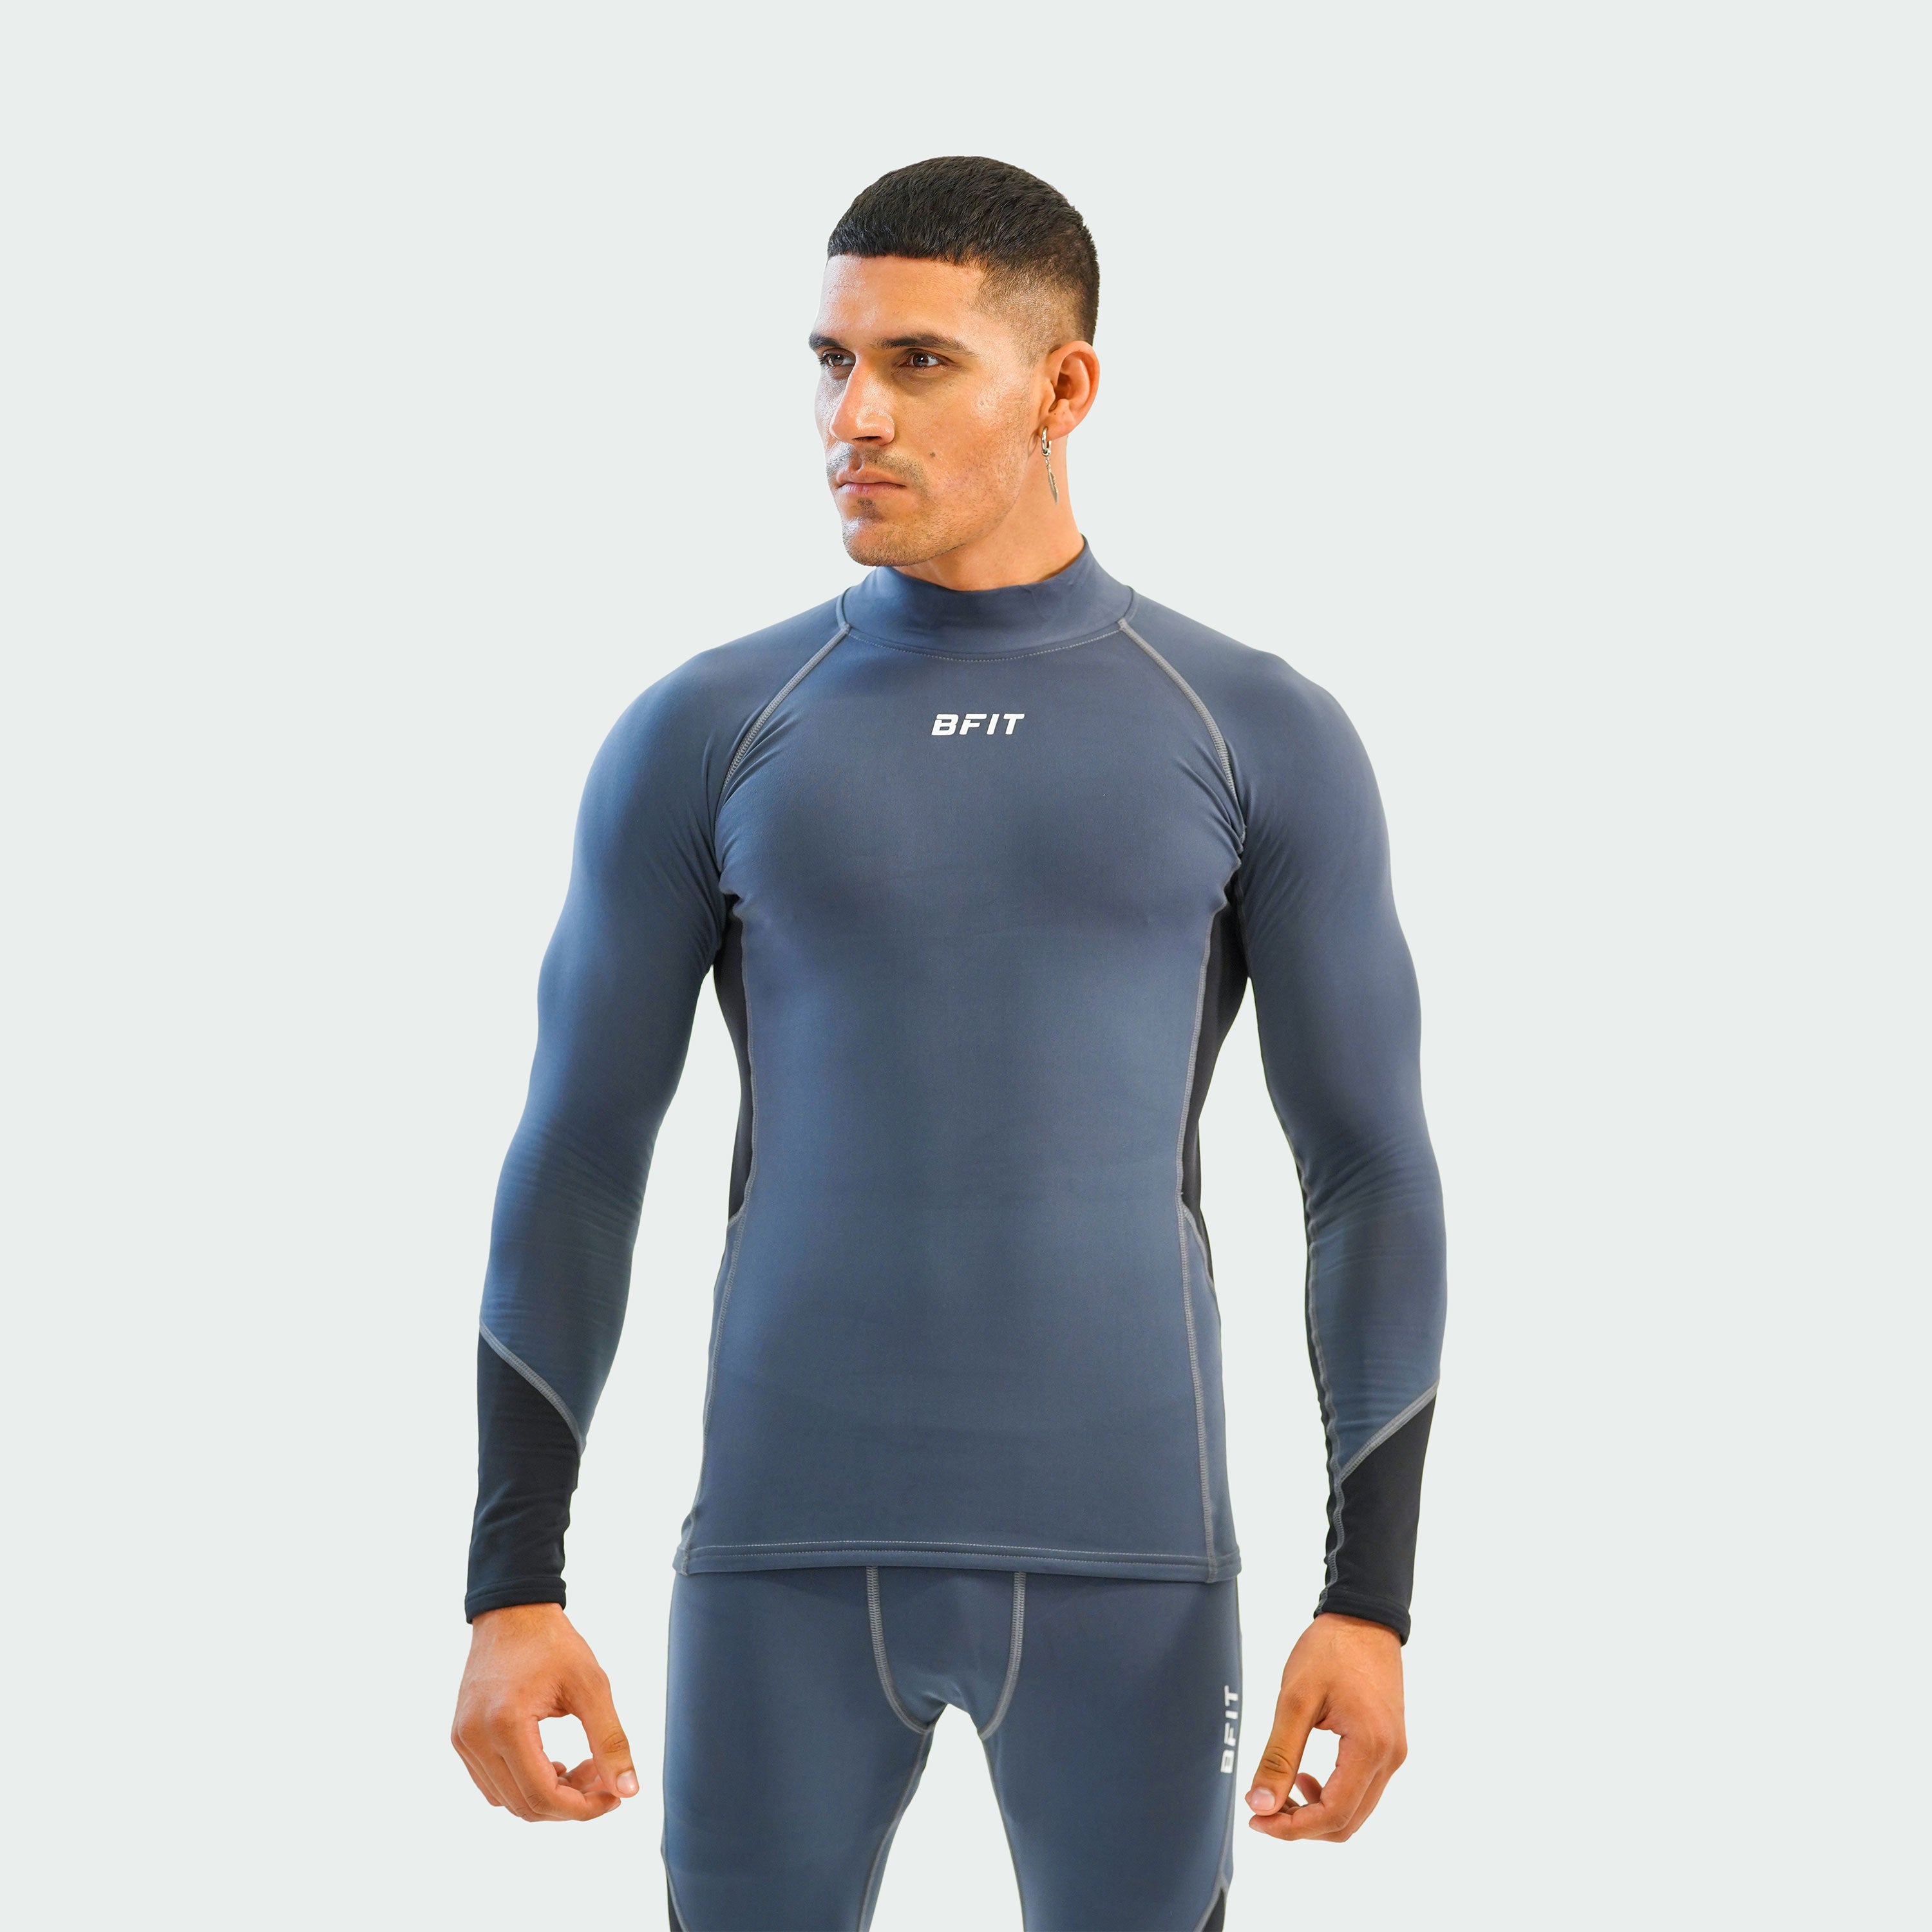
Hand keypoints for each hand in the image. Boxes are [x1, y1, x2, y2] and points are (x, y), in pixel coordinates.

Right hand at [451, 1603, 638, 1821]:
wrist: (513, 1611)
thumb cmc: (553, 1643)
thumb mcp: (591, 1685)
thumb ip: (610, 1741)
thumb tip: (628, 1792)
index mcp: (505, 1723)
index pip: (542, 1795)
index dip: (582, 1808)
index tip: (613, 1797)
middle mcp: (474, 1738)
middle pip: (525, 1805)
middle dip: (570, 1803)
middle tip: (602, 1779)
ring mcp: (463, 1740)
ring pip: (508, 1801)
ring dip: (549, 1796)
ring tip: (582, 1766)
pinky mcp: (462, 1738)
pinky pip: (493, 1785)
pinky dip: (526, 1785)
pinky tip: (553, 1764)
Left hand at [1244, 1613, 1405, 1842]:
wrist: (1364, 1617)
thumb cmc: (1330, 1650)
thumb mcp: (1295, 1699)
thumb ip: (1279, 1755)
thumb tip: (1260, 1805)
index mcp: (1370, 1747)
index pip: (1333, 1814)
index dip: (1292, 1828)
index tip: (1256, 1819)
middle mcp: (1390, 1758)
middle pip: (1347, 1822)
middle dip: (1302, 1825)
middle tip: (1262, 1810)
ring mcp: (1394, 1754)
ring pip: (1356, 1810)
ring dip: (1316, 1812)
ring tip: (1281, 1791)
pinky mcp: (1389, 1746)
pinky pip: (1362, 1789)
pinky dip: (1332, 1796)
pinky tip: (1305, 1777)